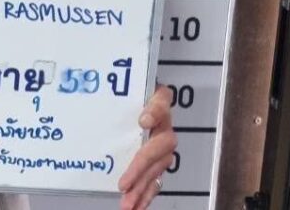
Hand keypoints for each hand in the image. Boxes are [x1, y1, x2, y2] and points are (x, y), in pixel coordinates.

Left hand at [117, 85, 176, 209]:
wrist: (137, 103)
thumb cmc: (131, 98)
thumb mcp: (130, 92)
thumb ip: (136, 101)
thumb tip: (143, 120)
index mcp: (160, 106)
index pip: (161, 104)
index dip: (154, 112)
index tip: (142, 122)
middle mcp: (165, 129)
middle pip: (157, 150)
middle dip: (140, 170)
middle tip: (123, 186)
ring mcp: (163, 148)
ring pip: (156, 170)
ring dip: (142, 189)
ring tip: (128, 204)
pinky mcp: (158, 162)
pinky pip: (156, 180)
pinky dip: (146, 195)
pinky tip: (137, 206)